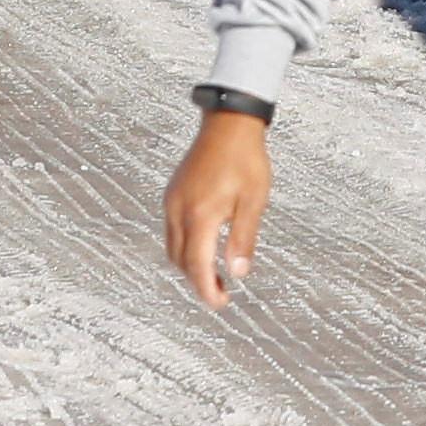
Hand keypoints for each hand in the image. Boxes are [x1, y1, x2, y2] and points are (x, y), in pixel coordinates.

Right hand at [163, 109, 269, 308]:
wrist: (228, 122)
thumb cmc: (245, 158)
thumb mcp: (254, 201)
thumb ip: (244, 239)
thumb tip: (238, 272)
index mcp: (200, 215)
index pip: (196, 266)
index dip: (206, 290)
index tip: (220, 303)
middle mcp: (179, 210)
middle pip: (180, 262)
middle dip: (198, 281)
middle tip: (220, 292)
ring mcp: (172, 200)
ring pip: (173, 248)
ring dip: (190, 265)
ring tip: (214, 272)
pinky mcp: (172, 192)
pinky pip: (171, 230)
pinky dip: (185, 247)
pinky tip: (204, 246)